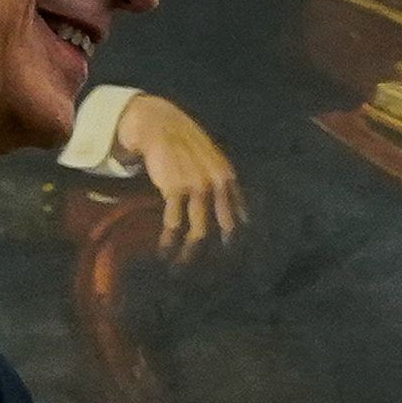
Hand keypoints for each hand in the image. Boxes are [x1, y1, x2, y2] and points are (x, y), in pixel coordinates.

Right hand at [112, 93, 247, 261]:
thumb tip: (231, 216)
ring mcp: (197, 187)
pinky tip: (163, 251)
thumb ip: (222, 185)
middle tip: (205, 277)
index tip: (226, 265)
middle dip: (217, 258)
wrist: (161, 125)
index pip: (241, 220)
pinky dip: (168, 242)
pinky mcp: (174, 188)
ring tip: (177, 269)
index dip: (236, 246)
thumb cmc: (185, 147)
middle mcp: (218, 185)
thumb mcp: (212, 162)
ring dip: (188, 256)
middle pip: (225, 231)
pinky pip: (174, 224)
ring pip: (199, 233)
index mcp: (229, 180)